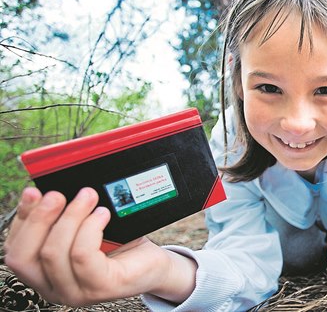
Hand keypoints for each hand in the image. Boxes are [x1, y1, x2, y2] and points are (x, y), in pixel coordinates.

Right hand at [5, 187, 196, 306]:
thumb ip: (64, 216)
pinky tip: (102, 214)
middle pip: (25, 255)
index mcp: (43, 274)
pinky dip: (90, 228)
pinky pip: (82, 255)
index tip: (32, 192)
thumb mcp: (85, 227)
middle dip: (39, 218)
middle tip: (58, 193)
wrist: (153, 263)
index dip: (22, 219)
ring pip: (54, 252)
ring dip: (70, 217)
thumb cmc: (119, 244)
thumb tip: (48, 190)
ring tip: (89, 197)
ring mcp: (76, 292)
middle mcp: (54, 288)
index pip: (16, 249)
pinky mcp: (101, 288)